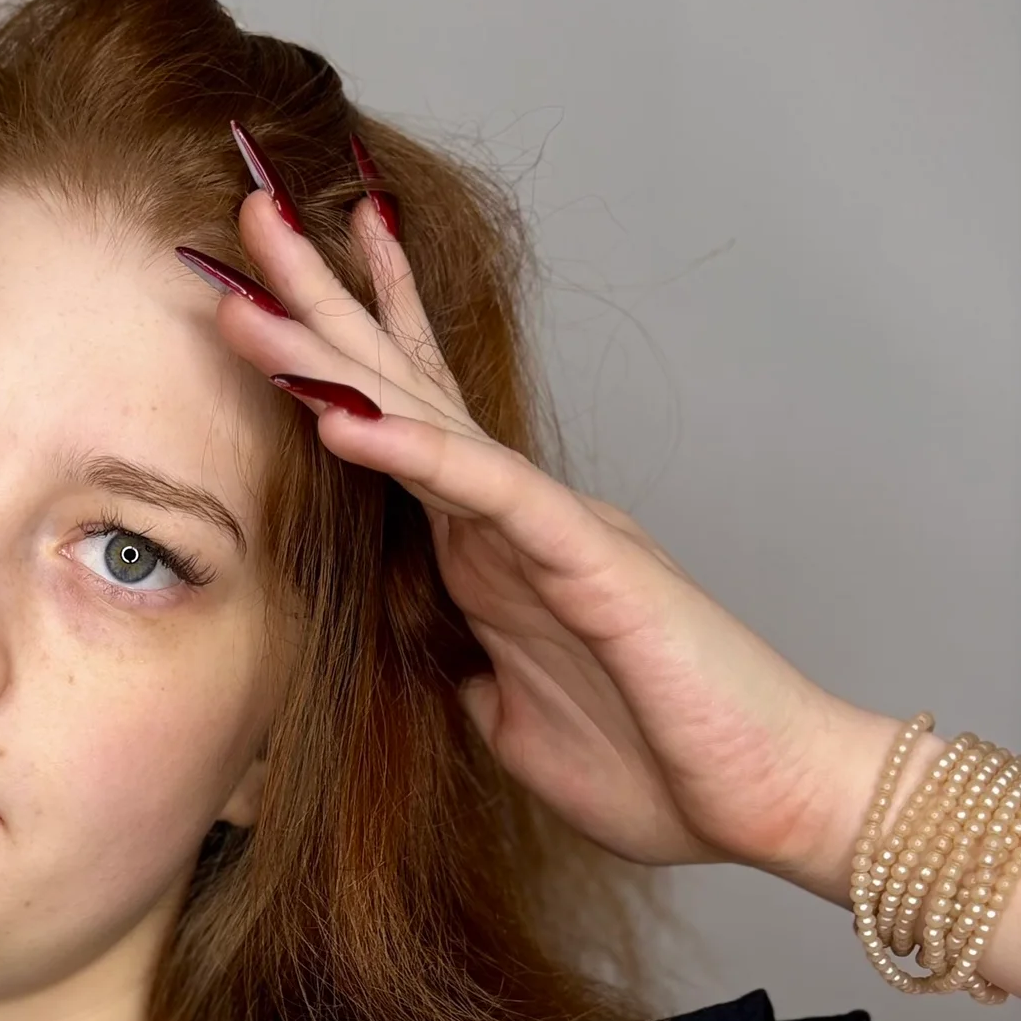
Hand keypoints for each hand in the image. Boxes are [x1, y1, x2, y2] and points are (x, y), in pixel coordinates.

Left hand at [205, 180, 891, 893]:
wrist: (771, 804)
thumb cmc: (666, 768)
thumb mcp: (519, 731)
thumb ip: (472, 682)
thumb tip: (439, 668)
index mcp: (496, 555)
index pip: (408, 430)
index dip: (343, 357)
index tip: (271, 293)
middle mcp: (520, 520)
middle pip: (406, 388)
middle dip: (323, 303)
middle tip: (250, 217)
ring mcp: (555, 529)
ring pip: (427, 419)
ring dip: (335, 354)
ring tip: (254, 286)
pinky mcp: (590, 561)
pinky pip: (485, 491)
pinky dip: (410, 452)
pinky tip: (339, 417)